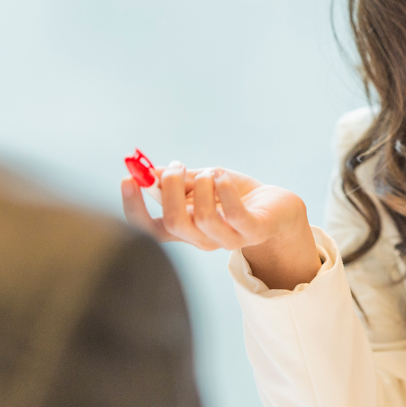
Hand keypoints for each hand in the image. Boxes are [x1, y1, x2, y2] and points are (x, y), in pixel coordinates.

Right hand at [121, 164, 320, 288]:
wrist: (278, 207)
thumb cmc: (235, 194)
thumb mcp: (203, 183)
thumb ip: (178, 181)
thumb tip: (148, 172)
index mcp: (185, 229)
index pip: (148, 229)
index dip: (133, 207)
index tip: (127, 178)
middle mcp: (203, 239)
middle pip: (173, 224)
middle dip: (170, 189)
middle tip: (177, 167)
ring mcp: (229, 238)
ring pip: (203, 219)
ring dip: (202, 186)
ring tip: (212, 172)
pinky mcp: (254, 231)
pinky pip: (234, 215)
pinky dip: (224, 190)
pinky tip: (223, 177)